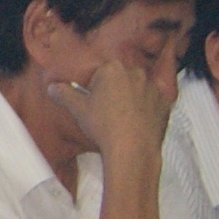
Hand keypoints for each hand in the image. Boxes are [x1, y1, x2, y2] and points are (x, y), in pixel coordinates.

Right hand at [52, 54, 176, 162]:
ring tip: (121, 118)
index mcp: (112, 68)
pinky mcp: (165, 104)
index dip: (93, 87)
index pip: (99, 72)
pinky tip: (136, 122)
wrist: (132, 149)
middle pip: (120, 78)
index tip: (91, 100)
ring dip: (130, 98)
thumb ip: (63, 94)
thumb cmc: (103, 126)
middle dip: (113, 89)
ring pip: (137, 89)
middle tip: (104, 110)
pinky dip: (146, 109)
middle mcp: (136, 73)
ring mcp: (153, 88)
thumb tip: (53, 87)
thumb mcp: (77, 109)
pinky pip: (153, 102)